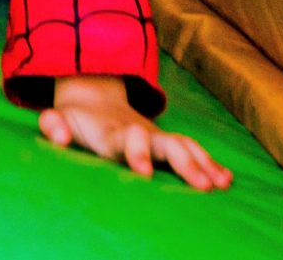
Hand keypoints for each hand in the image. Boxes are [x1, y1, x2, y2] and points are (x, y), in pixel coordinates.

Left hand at [39, 75, 232, 190]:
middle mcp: (140, 133)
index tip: (143, 171)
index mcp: (113, 132)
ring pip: (185, 146)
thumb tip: (57, 133)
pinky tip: (227, 179)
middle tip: (201, 185)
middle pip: (165, 145)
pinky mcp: (168, 142)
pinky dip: (210, 163)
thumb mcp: (60, 118)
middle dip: (183, 163)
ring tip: (221, 184)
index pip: (126, 141)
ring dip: (203, 164)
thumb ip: (55, 125)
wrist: (95, 96)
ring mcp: (157, 136)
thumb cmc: (76, 119)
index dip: (136, 152)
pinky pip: (193, 150)